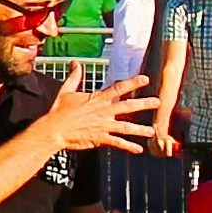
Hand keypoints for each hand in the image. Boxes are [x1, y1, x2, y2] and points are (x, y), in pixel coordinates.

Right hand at [44, 74, 159, 157]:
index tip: (145, 79)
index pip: (119, 88)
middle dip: (144, 104)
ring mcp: (103, 125)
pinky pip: (117, 142)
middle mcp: (104, 111)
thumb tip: (75, 63)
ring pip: (126, 127)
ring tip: (151, 131)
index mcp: (98, 99)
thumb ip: (74, 77)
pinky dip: (128, 146)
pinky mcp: (100, 138)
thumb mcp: (66, 91)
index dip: (133, 83)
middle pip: (128, 106)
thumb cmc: (59, 111)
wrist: (54, 130)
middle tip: (157, 102)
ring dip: (140, 129)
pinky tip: (138, 149)